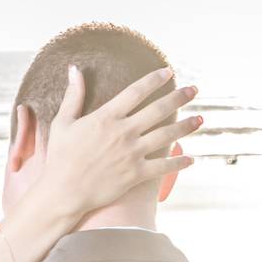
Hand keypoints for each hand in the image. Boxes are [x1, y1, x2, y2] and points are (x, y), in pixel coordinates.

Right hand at [11, 65, 201, 215]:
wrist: (64, 191)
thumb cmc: (61, 157)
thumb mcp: (63, 122)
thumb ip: (73, 95)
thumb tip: (74, 69)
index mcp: (106, 117)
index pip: (136, 91)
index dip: (155, 80)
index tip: (169, 73)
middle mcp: (123, 132)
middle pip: (158, 110)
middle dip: (179, 98)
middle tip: (194, 90)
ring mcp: (132, 153)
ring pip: (166, 135)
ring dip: (186, 127)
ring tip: (201, 120)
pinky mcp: (136, 174)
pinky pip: (163, 167)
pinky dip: (179, 163)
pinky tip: (192, 159)